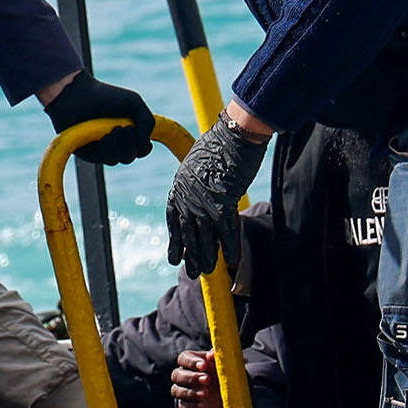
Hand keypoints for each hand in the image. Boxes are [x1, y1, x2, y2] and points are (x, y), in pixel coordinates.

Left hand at [39, 71, 155, 164]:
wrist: (78, 94)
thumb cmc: (106, 96)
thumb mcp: (134, 103)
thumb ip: (148, 122)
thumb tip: (145, 142)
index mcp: (127, 133)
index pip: (142, 149)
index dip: (143, 145)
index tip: (136, 130)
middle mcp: (114, 143)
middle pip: (130, 156)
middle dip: (130, 144)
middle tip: (123, 127)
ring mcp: (100, 149)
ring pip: (117, 160)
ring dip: (118, 146)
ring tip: (112, 130)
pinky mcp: (86, 153)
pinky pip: (101, 159)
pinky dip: (106, 149)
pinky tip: (104, 137)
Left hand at [165, 118, 269, 276]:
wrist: (233, 134)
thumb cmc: (220, 143)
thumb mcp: (197, 162)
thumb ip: (196, 180)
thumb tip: (200, 185)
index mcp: (179, 188)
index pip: (174, 220)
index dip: (175, 240)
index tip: (175, 256)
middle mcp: (187, 199)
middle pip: (188, 233)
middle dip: (190, 255)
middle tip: (193, 273)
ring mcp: (203, 203)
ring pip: (205, 238)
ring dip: (207, 257)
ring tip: (208, 272)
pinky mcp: (222, 204)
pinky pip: (226, 232)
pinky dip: (231, 247)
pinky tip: (233, 260)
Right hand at [169, 347, 222, 407]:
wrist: (225, 394)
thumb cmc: (222, 373)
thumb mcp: (222, 364)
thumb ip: (217, 357)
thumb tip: (212, 354)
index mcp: (190, 361)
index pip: (184, 358)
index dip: (192, 362)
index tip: (204, 365)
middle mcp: (182, 375)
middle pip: (177, 375)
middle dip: (192, 378)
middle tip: (207, 379)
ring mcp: (182, 390)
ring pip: (177, 390)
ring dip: (191, 392)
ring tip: (206, 393)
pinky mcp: (185, 405)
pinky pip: (183, 406)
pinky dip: (193, 405)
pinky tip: (203, 405)